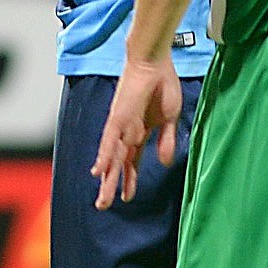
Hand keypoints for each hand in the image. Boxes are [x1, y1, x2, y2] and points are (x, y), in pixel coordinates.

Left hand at [92, 54, 183, 206]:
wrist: (154, 62)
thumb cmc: (163, 84)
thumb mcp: (170, 118)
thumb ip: (166, 140)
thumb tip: (165, 163)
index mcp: (141, 132)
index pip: (132, 161)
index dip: (130, 179)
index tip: (127, 197)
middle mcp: (127, 132)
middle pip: (117, 164)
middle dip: (112, 185)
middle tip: (103, 206)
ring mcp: (121, 126)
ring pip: (111, 158)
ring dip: (106, 180)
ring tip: (102, 201)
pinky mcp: (118, 118)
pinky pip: (108, 141)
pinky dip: (103, 157)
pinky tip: (98, 172)